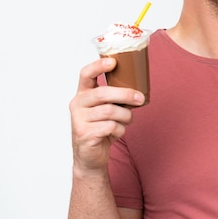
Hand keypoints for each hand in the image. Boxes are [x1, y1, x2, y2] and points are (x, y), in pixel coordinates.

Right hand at [69, 58, 144, 174]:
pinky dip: (120, 129)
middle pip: (103, 93)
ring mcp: (78, 119)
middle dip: (125, 94)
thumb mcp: (107, 109)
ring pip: (110, 111)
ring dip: (125, 116)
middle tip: (140, 98)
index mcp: (83, 94)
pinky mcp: (84, 134)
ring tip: (128, 120)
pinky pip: (110, 126)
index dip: (98, 66)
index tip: (113, 61)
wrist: (91, 156)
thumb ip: (115, 98)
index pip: (85, 74)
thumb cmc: (102, 128)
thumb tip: (138, 89)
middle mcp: (77, 104)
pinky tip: (118, 132)